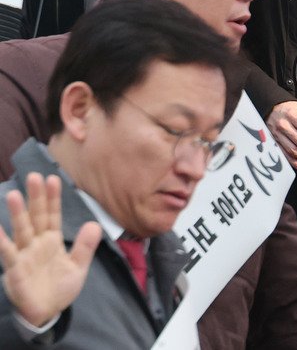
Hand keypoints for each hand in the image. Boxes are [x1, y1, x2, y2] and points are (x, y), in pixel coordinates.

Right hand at [0, 173, 101, 327]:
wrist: (46, 313)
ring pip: (21, 230)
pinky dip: (1, 241)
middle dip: (35, 198)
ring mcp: (24, 255)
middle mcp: (36, 244)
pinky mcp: (15, 269)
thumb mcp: (78, 267)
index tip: (53, 179)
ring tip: (12, 195)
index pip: (52, 216)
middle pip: (36, 217)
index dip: (52, 199)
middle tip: (34, 176)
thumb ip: (85, 246)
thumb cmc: (59, 288)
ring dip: (17, 214)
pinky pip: (8, 254)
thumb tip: (94, 223)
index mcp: (51, 241)